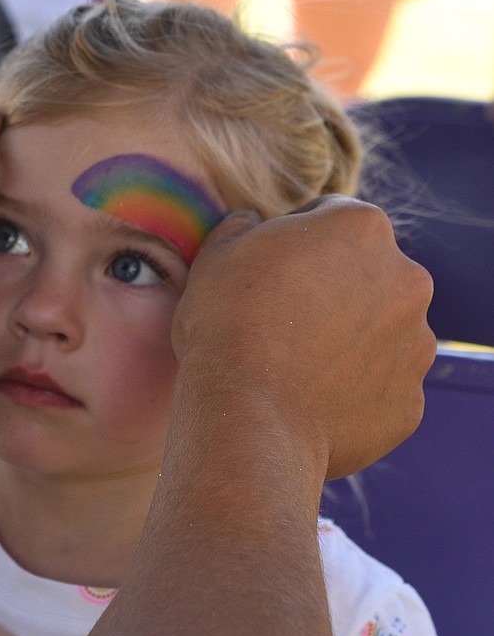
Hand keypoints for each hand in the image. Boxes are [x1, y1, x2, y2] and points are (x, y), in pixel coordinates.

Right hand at [172, 197, 434, 479]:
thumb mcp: (217, 253)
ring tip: (296, 364)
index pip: (332, 217)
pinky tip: (310, 399)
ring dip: (348, 338)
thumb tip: (250, 225)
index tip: (269, 270)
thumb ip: (243, 226)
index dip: (295, 240)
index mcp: (362, 228)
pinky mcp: (410, 401)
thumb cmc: (227, 324)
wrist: (248, 418)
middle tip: (282, 318)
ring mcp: (417, 344)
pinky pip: (380, 387)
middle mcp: (407, 279)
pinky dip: (352, 389)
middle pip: (367, 274)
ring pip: (381, 331)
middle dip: (333, 288)